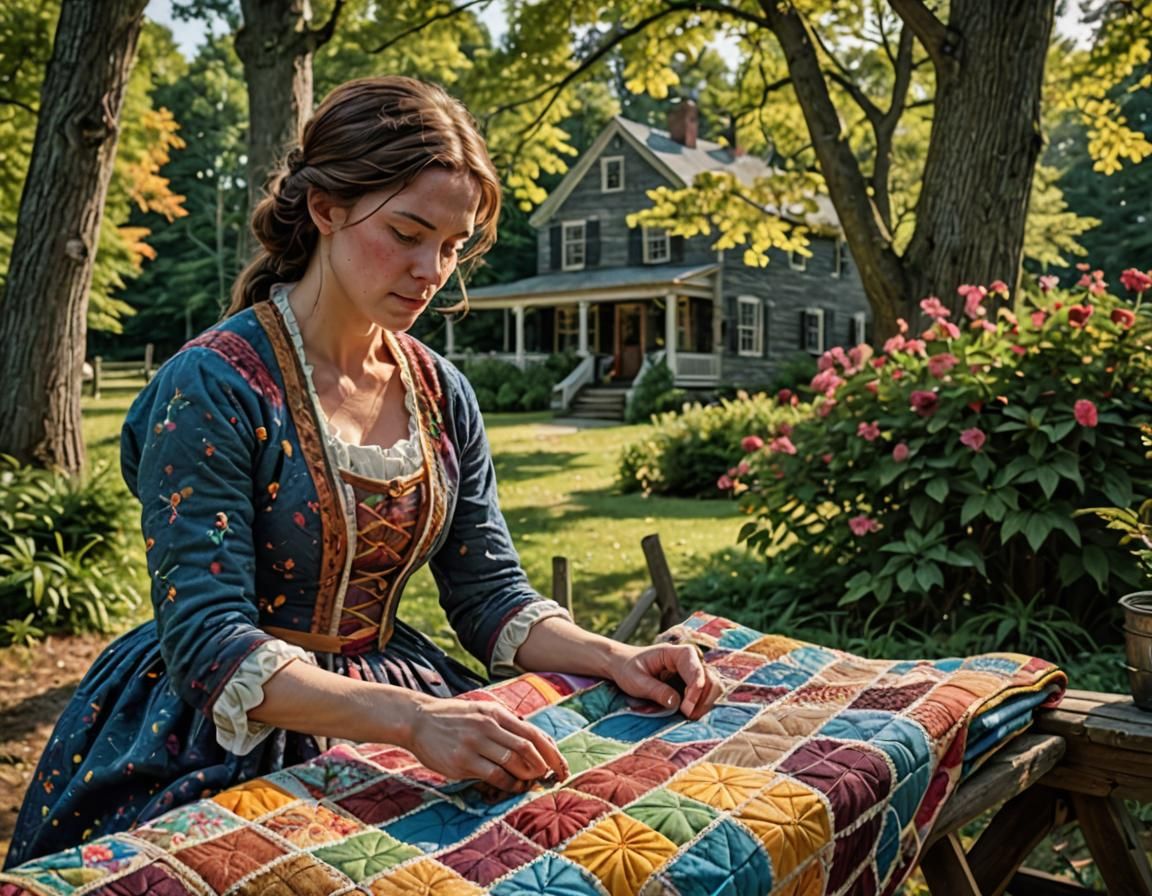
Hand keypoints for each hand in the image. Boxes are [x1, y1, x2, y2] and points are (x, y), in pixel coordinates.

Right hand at [403, 696, 568, 792]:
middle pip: (527, 748)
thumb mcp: (482, 710)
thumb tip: (537, 740)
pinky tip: (514, 787)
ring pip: (513, 762)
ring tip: (532, 781)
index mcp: (495, 713)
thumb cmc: (454, 717)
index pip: (532, 732)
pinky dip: (509, 784)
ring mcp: (474, 744)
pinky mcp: (462, 762)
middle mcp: (487, 726)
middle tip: (552, 777)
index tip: (561, 764)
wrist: (418, 720)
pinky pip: (494, 775)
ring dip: (528, 775)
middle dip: (545, 765)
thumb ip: (506, 723)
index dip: (551, 751)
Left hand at [609, 643, 722, 719]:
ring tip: (690, 717)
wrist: (622, 666)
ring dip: (704, 704)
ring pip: (711, 687)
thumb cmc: (627, 669)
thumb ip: (656, 690)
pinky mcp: (690, 683)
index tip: (686, 708)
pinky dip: (701, 705)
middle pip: (709, 678)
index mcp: (675, 653)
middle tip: (690, 716)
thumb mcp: (636, 680)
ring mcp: (691, 672)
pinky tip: (689, 714)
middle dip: (704, 699)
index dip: (696, 688)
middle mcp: (688, 660)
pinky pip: (704, 694)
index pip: (695, 668)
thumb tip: (676, 703)